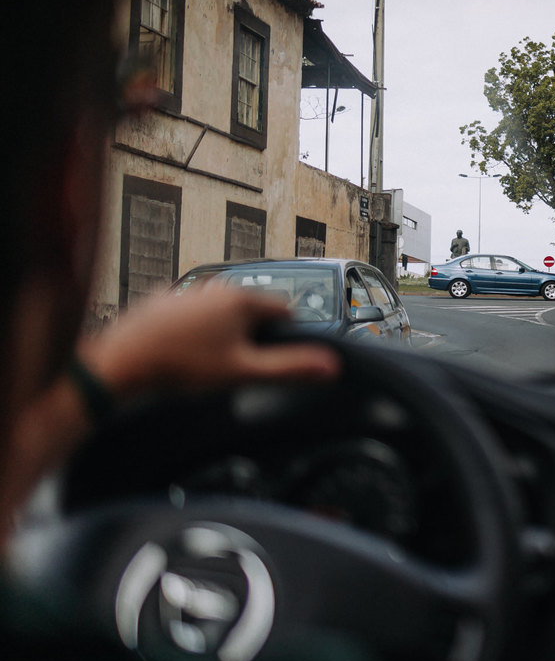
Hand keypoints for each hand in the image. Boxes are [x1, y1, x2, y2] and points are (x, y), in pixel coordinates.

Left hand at [78, 286, 341, 400]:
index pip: (284, 310)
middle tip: (237, 366)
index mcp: (240, 299)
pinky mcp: (164, 303)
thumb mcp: (243, 372)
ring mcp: (187, 293)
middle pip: (252, 311)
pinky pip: (193, 317)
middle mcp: (216, 288)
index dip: (286, 336)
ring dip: (223, 334)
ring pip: (221, 314)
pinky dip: (195, 333)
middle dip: (252, 337)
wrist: (119, 364)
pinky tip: (183, 356)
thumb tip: (330, 366)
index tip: (273, 358)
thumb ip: (289, 368)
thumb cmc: (180, 366)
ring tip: (206, 364)